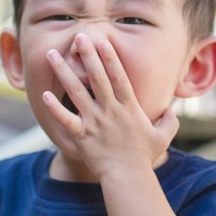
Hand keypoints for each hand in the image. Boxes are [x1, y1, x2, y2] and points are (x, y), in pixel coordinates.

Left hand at [43, 34, 178, 180]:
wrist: (128, 178)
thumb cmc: (143, 158)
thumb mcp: (162, 137)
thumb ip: (169, 121)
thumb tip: (171, 111)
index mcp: (129, 107)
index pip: (119, 76)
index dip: (110, 57)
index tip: (102, 41)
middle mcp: (110, 110)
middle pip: (97, 76)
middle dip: (87, 55)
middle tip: (79, 37)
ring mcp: (95, 121)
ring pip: (76, 91)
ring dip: (64, 72)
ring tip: (52, 55)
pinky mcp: (82, 135)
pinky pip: (65, 119)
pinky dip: (54, 107)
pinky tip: (44, 94)